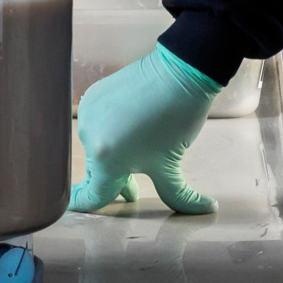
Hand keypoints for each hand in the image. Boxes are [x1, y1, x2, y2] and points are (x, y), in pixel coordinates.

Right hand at [70, 46, 223, 213]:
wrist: (179, 72)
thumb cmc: (177, 120)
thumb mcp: (171, 165)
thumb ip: (177, 196)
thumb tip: (207, 210)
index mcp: (107, 161)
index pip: (91, 195)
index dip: (85, 205)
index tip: (74, 210)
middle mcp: (90, 138)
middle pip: (97, 171)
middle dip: (115, 180)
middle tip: (133, 187)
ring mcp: (89, 115)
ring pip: (97, 147)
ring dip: (113, 155)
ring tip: (138, 148)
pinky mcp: (92, 97)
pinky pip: (96, 124)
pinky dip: (110, 131)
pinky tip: (130, 126)